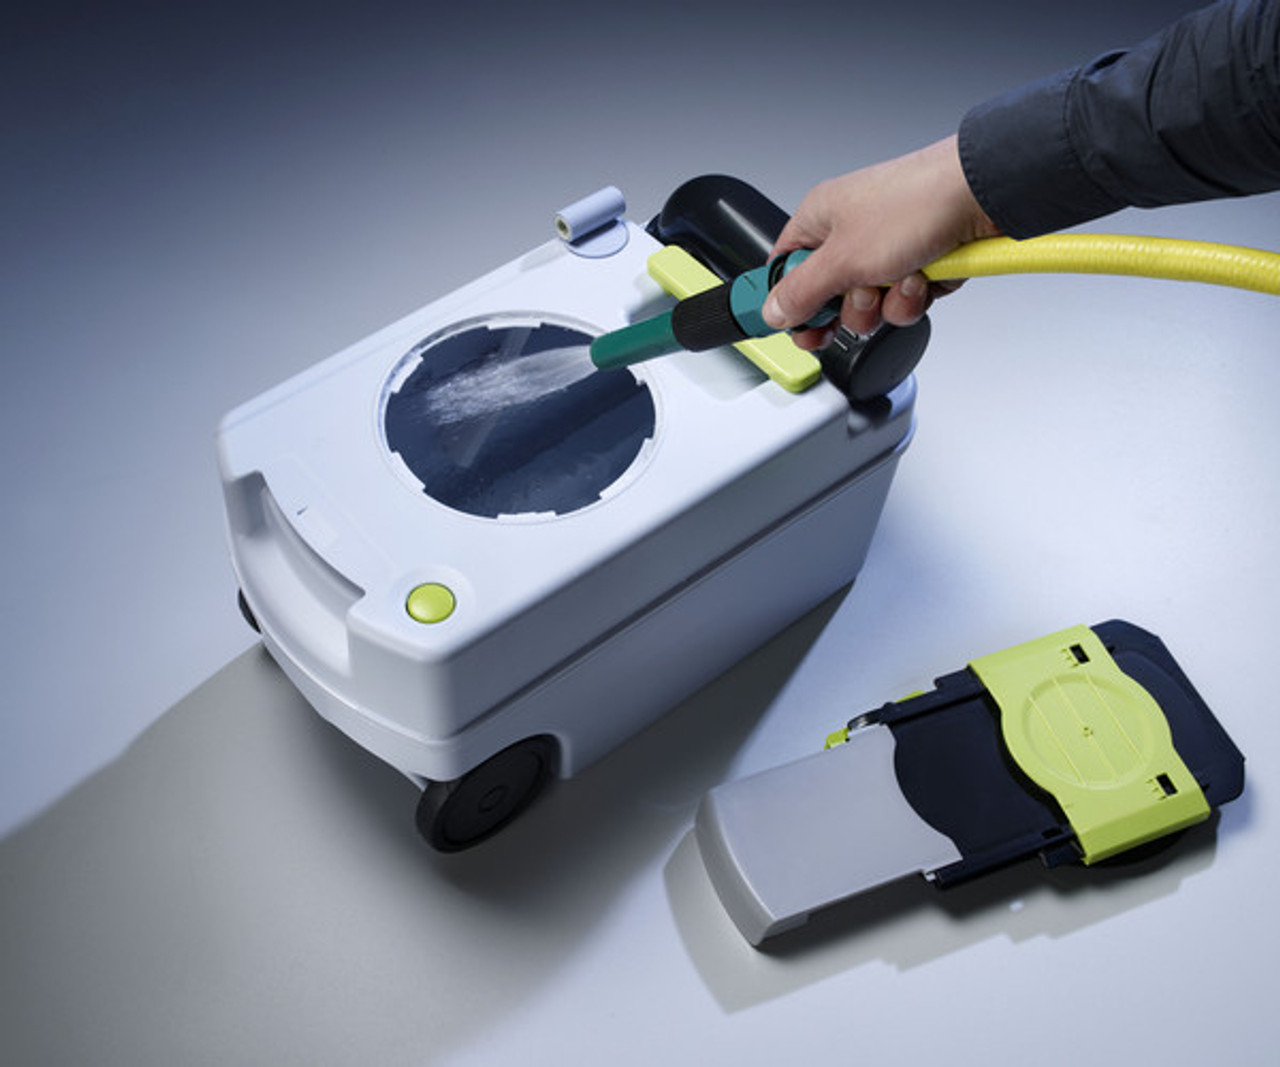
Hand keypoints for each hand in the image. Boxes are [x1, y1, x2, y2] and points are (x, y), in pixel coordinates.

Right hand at [762, 134, 999, 342]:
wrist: (982, 193)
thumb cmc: (914, 204)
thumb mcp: (843, 259)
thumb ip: (801, 293)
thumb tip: (772, 312)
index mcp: (821, 219)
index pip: (787, 268)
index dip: (791, 302)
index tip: (800, 327)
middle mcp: (853, 232)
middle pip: (832, 296)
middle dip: (853, 308)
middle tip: (864, 296)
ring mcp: (889, 247)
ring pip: (873, 303)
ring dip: (890, 303)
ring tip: (905, 278)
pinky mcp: (922, 260)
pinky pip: (905, 298)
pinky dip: (916, 296)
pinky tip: (927, 275)